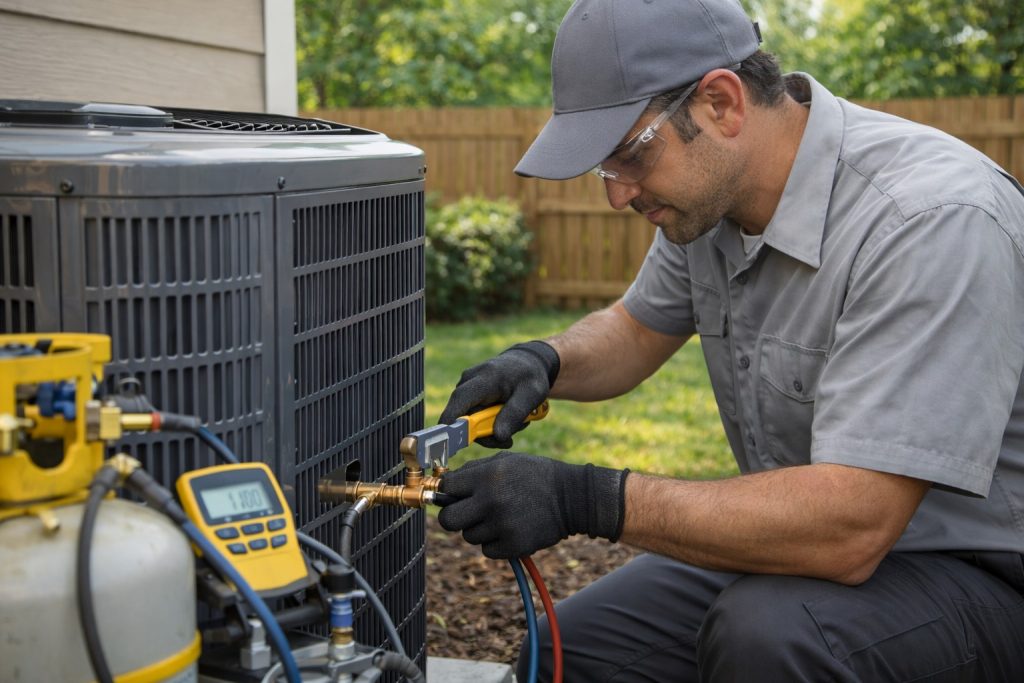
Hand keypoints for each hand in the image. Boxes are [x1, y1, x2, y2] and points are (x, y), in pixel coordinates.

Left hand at [437, 451, 628, 558]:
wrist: (572, 498)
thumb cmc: (536, 475)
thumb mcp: (506, 460)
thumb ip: (473, 470)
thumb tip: (444, 483)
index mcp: (487, 476)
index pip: (445, 488)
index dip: (447, 492)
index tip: (454, 494)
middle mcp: (491, 501)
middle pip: (447, 521)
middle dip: (454, 517)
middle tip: (467, 513)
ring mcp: (501, 526)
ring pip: (468, 536)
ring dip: (479, 529)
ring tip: (500, 516)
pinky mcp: (513, 546)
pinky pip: (487, 551)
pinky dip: (495, 543)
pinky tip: (511, 529)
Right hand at [439, 341, 559, 447]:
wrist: (527, 362)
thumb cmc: (530, 376)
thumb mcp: (532, 394)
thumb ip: (515, 414)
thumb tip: (499, 436)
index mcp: (485, 378)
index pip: (460, 400)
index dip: (451, 421)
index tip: (450, 441)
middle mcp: (468, 381)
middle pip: (464, 418)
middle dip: (486, 434)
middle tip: (510, 439)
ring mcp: (466, 388)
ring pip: (469, 422)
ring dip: (491, 429)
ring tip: (514, 422)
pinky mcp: (468, 396)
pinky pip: (473, 418)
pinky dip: (489, 424)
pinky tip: (506, 416)